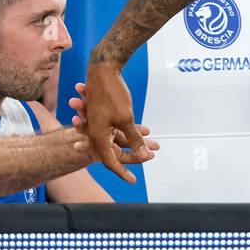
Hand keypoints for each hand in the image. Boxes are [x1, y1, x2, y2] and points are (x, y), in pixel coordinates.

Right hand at [75, 62, 152, 182]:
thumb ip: (134, 138)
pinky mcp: (101, 114)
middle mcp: (95, 131)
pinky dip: (129, 131)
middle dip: (134, 155)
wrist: (103, 69)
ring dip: (135, 142)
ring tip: (154, 144)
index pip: (110, 161)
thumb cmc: (112, 93)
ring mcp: (97, 122)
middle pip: (115, 150)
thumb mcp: (126, 118)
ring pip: (118, 139)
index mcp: (97, 136)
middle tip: (153, 154)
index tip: (133, 181)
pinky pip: (115, 128)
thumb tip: (145, 155)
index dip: (122, 171)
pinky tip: (145, 130)